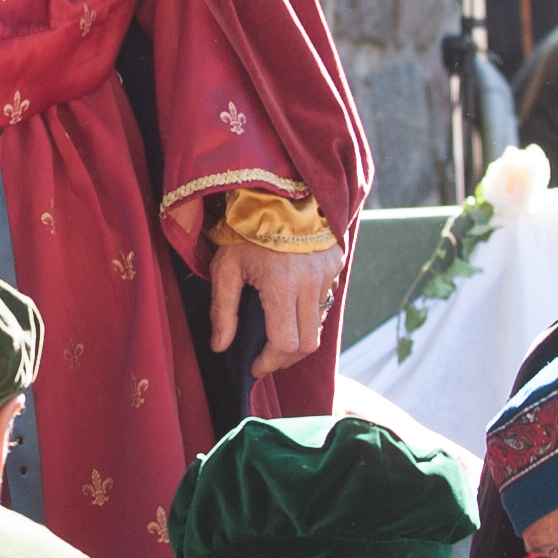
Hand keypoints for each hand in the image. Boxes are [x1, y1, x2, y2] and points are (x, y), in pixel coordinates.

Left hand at [207, 240, 341, 377]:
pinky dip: (310, 311)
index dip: (270, 363)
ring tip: (277, 332)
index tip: (255, 367)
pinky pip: (327, 300)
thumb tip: (220, 347)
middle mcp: (311, 282)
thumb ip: (223, 311)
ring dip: (299, 336)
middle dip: (286, 358)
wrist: (276, 191)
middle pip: (308, 343)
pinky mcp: (337, 263)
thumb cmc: (244, 229)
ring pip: (320, 324)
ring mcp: (328, 273)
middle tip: (266, 358)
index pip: (285, 344)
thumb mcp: (225, 267)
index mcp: (282, 285)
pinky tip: (292, 303)